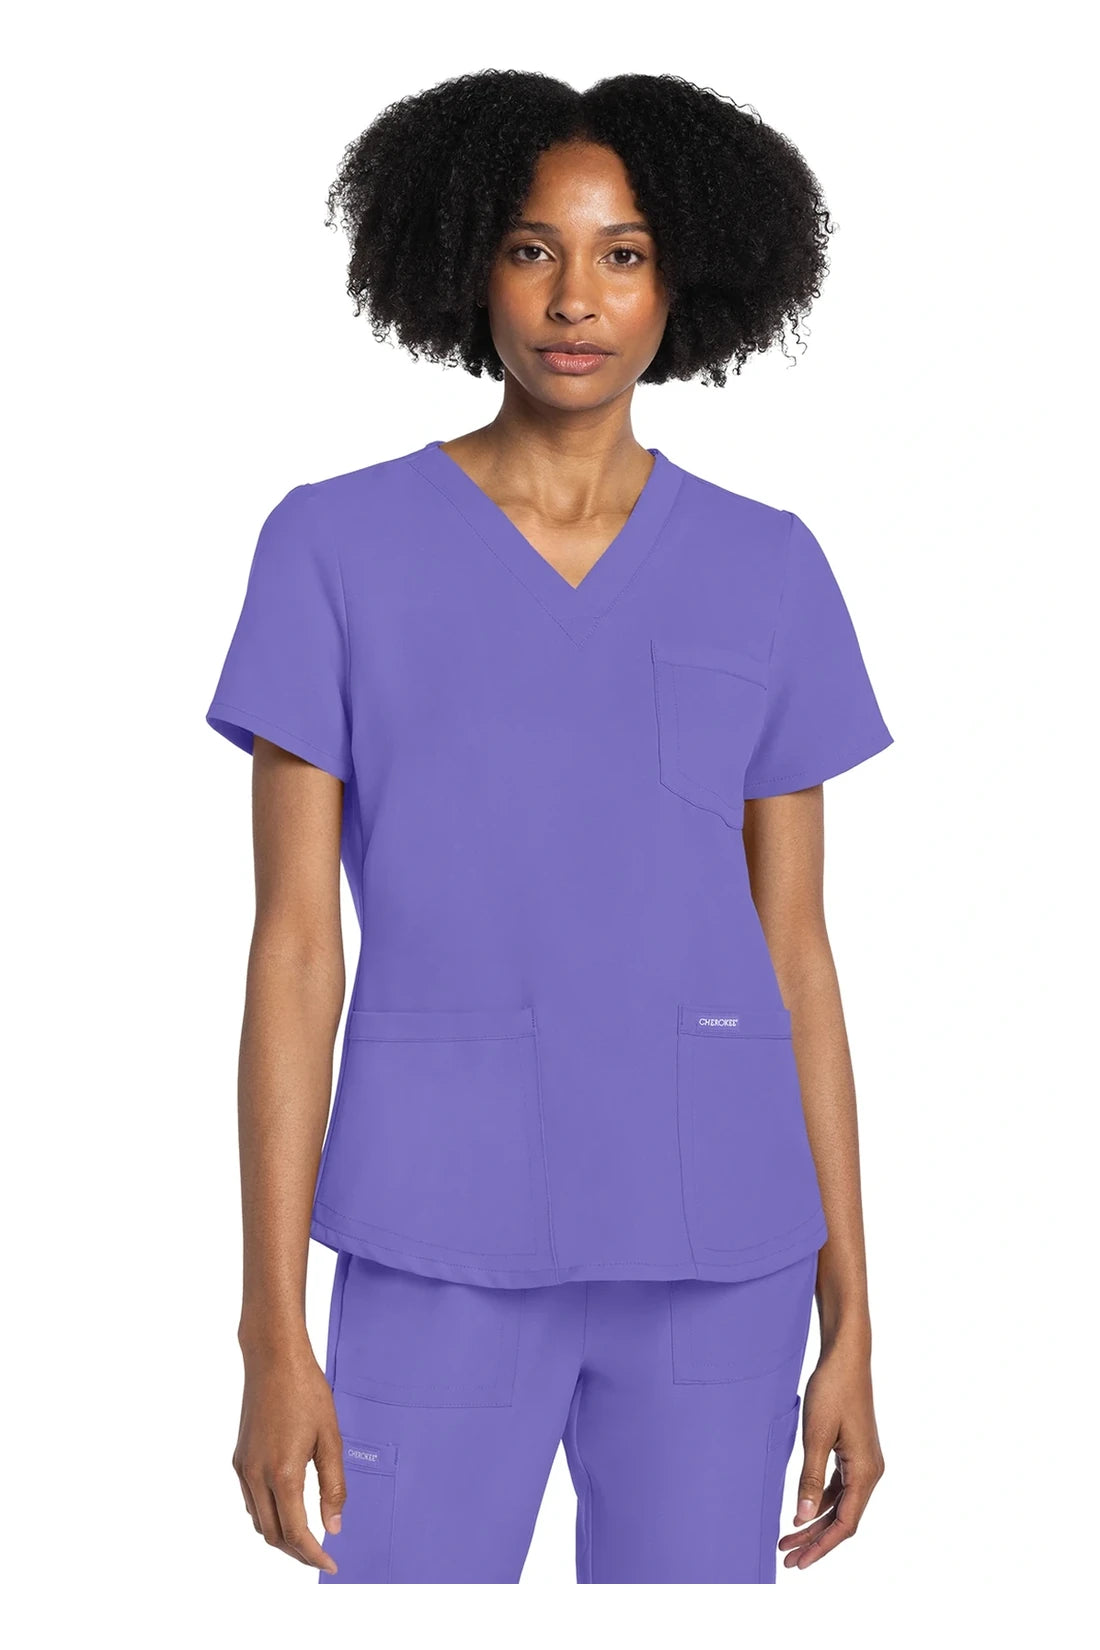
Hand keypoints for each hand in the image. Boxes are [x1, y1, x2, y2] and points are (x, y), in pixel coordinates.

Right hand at [232, 1342, 346, 1573]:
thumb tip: (334, 1526)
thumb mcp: (331, 1438)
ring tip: (307, 1537)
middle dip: (297, 1552)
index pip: (296, 1533)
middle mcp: (256, 1476)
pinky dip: (268, 1515)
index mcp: (283, 1473)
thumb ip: (333, 1486)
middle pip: (273, 1535)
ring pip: (258, 1521)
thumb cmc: (306, 1392)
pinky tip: (287, 1508)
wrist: (273, 1359)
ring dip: (281, 1536)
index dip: (313, 1556)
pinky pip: (250, 1500)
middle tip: (321, 1555)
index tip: (331, 1565)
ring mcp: (243, 1467)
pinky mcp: (239, 1458)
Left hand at [778, 1341, 884, 1568]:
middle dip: (814, 1540)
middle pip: (842, 1518)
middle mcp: (870, 1472)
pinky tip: (801, 1511)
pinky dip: (820, 1501)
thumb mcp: (816, 1435)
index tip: (799, 1562)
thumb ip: (809, 1478)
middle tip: (786, 1558)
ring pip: (840, 1504)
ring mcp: (864, 1462)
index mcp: (866, 1472)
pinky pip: (839, 1487)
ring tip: (787, 1539)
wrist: (846, 1357)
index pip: (845, 1523)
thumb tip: (802, 1518)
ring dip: (815, 1522)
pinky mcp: (854, 1453)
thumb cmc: (832, 1390)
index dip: (821, 1546)